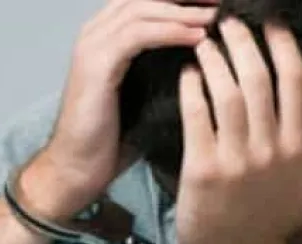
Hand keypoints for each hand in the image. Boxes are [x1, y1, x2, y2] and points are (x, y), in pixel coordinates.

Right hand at [21, 0, 217, 219]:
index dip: (182, 0)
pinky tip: (197, 38)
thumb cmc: (113, 139)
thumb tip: (210, 65)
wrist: (79, 168)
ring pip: (143, 9)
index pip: (148, 1)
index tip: (218, 4)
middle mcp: (97, 33)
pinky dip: (170, 32)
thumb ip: (168, 72)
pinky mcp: (96, 64)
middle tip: (221, 1)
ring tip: (216, 16)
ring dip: (184, 12)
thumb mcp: (146, 96)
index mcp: (108, 37)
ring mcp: (93, 46)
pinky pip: (137, 35)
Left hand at [175, 19, 301, 243]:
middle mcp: (268, 150)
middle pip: (258, 80)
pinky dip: (192, 87)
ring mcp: (233, 160)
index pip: (295, 83)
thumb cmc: (278, 223)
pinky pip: (195, 116)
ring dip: (216, 59)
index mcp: (298, 150)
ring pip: (226, 93)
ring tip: (207, 40)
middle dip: (244, 42)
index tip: (272, 24)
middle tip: (229, 20)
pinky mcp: (201, 169)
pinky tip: (190, 71)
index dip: (283, 46)